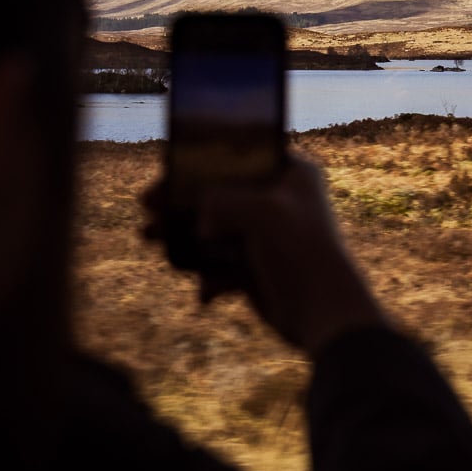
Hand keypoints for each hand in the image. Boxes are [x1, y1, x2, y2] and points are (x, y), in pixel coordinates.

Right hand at [144, 152, 386, 356]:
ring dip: (181, 235)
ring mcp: (266, 234)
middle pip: (218, 193)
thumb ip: (220, 199)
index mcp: (290, 172)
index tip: (164, 175)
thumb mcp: (260, 211)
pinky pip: (219, 264)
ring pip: (212, 229)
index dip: (198, 163)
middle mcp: (278, 198)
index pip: (236, 157)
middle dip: (179, 202)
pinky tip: (207, 293)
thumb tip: (199, 215)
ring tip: (148, 238)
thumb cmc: (302, 252)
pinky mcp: (256, 266)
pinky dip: (208, 275)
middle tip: (146, 207)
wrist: (324, 313)